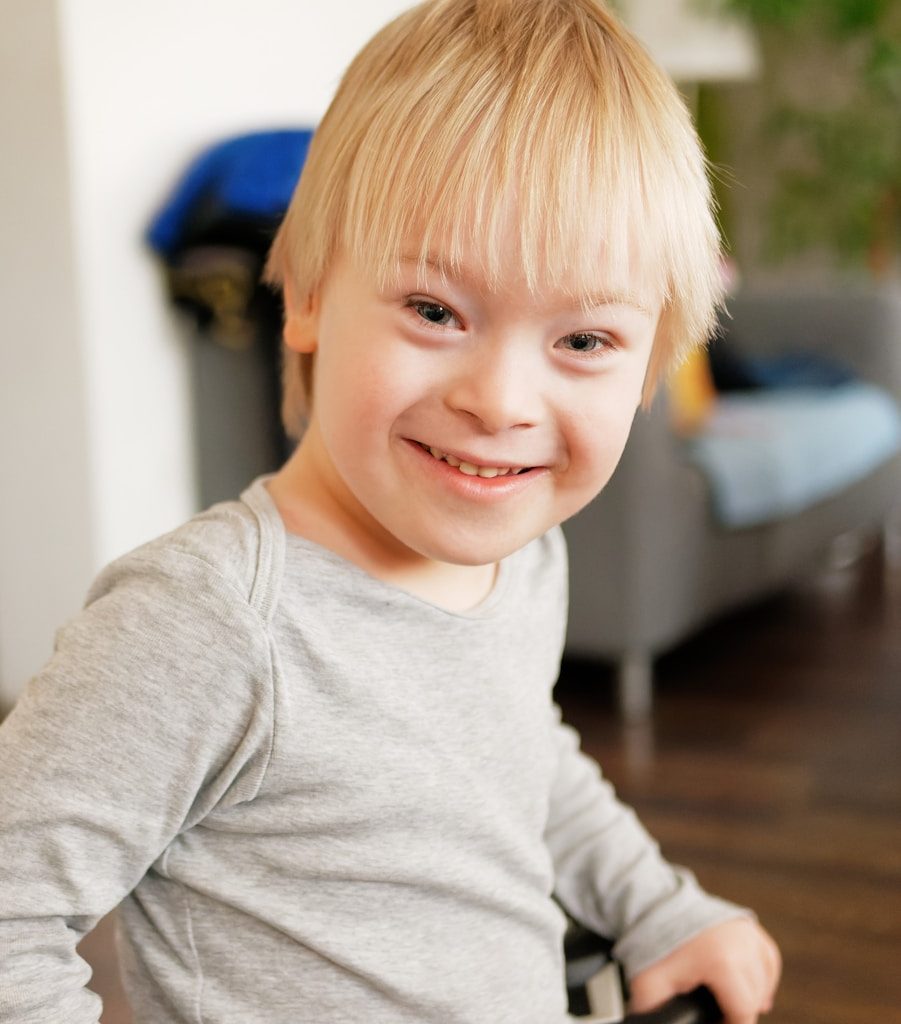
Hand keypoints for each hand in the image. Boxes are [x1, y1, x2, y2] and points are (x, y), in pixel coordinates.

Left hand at [629, 918, 780, 1023]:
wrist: (656, 904)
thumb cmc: (653, 943)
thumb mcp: (650, 983)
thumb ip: (659, 1010)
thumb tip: (662, 1018)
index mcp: (722, 962)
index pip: (743, 1012)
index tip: (717, 1022)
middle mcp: (742, 945)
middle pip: (755, 998)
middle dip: (739, 1011)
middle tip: (718, 1013)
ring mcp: (748, 933)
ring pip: (764, 979)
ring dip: (753, 996)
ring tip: (734, 1005)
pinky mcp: (749, 925)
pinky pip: (768, 959)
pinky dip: (763, 977)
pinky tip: (754, 991)